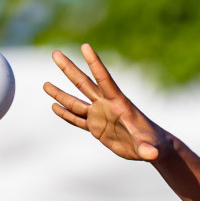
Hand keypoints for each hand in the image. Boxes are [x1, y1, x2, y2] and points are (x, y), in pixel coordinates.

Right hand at [43, 44, 166, 161]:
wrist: (152, 147)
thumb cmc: (154, 144)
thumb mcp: (151, 147)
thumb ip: (148, 149)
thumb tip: (151, 154)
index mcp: (119, 104)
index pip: (104, 80)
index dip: (95, 63)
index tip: (85, 46)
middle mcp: (107, 105)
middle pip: (84, 84)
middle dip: (70, 69)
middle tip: (55, 53)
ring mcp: (100, 116)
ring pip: (76, 102)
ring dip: (61, 93)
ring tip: (45, 84)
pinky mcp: (97, 128)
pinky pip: (78, 119)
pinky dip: (66, 114)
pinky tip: (54, 106)